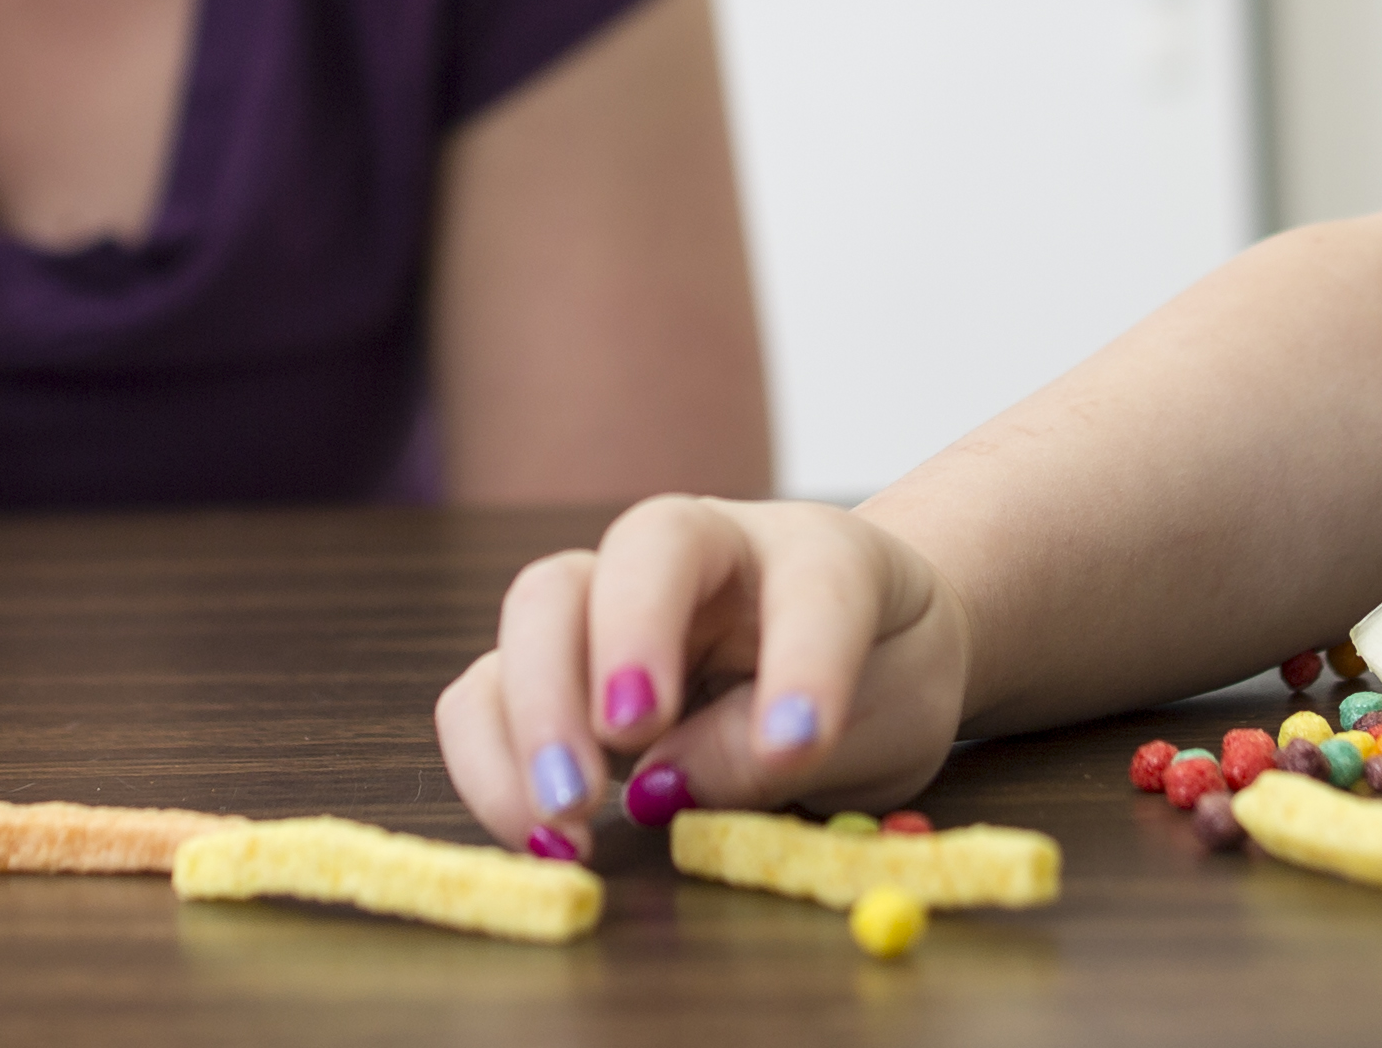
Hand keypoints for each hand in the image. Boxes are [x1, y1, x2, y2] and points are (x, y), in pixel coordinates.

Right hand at [434, 497, 970, 855]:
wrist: (861, 646)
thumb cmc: (882, 667)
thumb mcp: (891, 717)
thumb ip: (801, 744)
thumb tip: (668, 784)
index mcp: (817, 552)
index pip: (813, 584)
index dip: (804, 664)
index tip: (796, 748)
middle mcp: (705, 548)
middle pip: (640, 552)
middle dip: (620, 653)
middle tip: (622, 761)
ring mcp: (619, 596)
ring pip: (540, 605)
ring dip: (533, 714)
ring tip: (561, 818)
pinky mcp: (562, 659)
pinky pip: (490, 687)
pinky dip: (491, 760)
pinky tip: (535, 833)